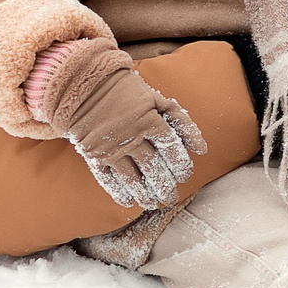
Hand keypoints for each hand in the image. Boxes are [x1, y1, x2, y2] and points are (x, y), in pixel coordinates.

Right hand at [36, 40, 198, 210]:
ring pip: (132, 178)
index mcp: (148, 119)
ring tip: (154, 202)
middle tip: (171, 196)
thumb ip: (180, 121)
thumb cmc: (127, 93)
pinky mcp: (93, 155)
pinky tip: (130, 201)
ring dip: (145, 193)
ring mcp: (110, 147)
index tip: (185, 175)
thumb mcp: (156, 99)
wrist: (85, 85)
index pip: (171, 148)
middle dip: (165, 185)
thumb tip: (201, 148)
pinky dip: (119, 192)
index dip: (181, 164)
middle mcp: (130, 136)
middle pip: (153, 168)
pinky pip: (108, 179)